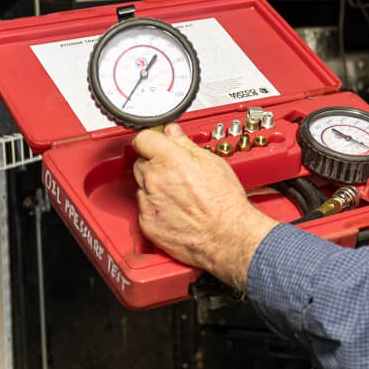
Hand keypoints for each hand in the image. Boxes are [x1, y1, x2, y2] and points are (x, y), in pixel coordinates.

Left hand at [130, 124, 277, 289]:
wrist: (227, 236)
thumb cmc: (225, 203)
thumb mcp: (212, 163)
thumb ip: (185, 144)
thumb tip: (172, 132)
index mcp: (170, 160)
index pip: (143, 139)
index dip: (151, 141)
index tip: (156, 144)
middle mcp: (155, 179)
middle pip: (141, 163)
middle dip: (155, 165)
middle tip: (174, 173)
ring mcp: (148, 202)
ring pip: (142, 186)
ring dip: (154, 188)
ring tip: (178, 196)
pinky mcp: (146, 223)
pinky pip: (144, 209)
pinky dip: (155, 209)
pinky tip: (174, 211)